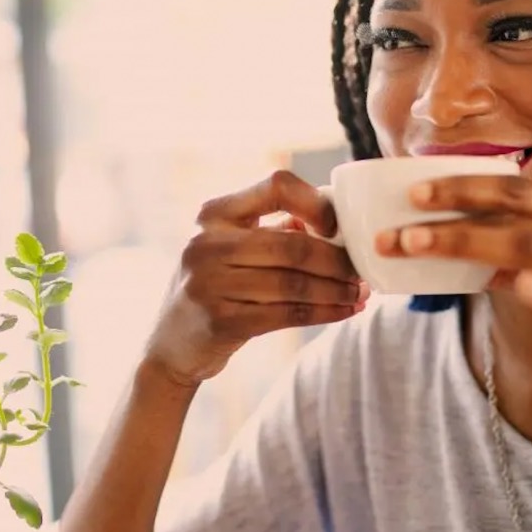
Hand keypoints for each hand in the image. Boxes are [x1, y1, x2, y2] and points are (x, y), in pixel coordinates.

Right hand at [143, 171, 368, 386]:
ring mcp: (209, 284)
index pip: (276, 186)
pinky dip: (324, 313)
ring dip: (336, 290)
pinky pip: (288, 314)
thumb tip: (336, 216)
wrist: (170, 345)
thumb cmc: (216, 287)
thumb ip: (276, 229)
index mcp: (214, 213)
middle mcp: (207, 244)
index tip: (337, 226)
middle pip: (292, 245)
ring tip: (359, 293)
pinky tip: (345, 311)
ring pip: (294, 284)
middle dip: (337, 260)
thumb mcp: (232, 248)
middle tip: (362, 270)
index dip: (315, 203)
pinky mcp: (221, 321)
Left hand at [375, 174, 531, 428]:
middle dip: (452, 207)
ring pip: (527, 247)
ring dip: (466, 241)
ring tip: (415, 245)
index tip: (416, 186)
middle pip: (515, 210)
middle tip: (401, 211)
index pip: (519, 189)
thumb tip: (479, 258)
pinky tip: (515, 284)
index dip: (466, 183)